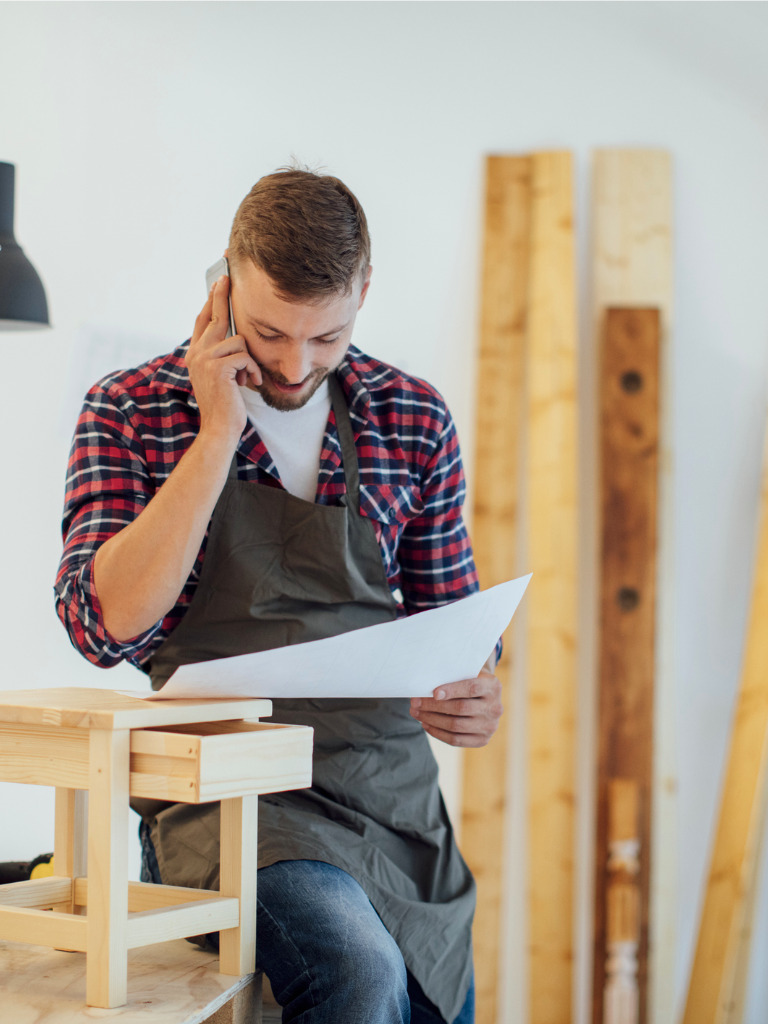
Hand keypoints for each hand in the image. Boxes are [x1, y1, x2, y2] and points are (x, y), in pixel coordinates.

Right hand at [185, 274, 261, 445]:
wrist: (220, 428)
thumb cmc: (226, 404)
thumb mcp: (221, 375)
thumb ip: (222, 355)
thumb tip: (236, 335)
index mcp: (195, 353)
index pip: (203, 318)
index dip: (211, 298)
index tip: (220, 280)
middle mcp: (196, 352)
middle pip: (214, 314)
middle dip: (223, 294)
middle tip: (228, 273)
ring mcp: (204, 359)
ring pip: (238, 339)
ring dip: (249, 360)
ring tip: (246, 378)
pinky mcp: (217, 367)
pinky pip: (245, 355)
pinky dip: (253, 371)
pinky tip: (250, 383)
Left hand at [409, 667, 502, 747]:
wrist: (486, 700)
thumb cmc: (470, 682)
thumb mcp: (468, 674)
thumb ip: (453, 676)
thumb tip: (426, 683)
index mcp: (493, 686)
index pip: (472, 688)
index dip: (452, 690)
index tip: (433, 692)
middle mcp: (494, 707)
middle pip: (461, 708)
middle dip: (434, 706)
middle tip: (415, 702)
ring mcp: (490, 726)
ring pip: (456, 726)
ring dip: (431, 720)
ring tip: (416, 713)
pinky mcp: (482, 740)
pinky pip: (456, 740)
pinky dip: (438, 733)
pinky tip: (425, 724)